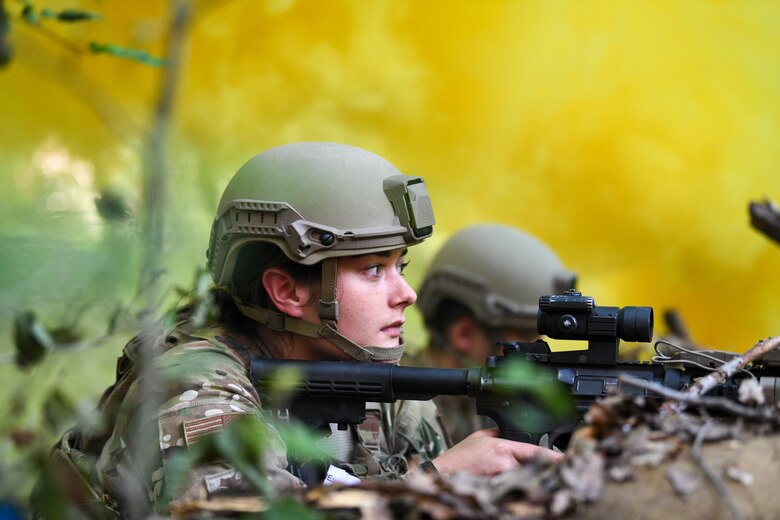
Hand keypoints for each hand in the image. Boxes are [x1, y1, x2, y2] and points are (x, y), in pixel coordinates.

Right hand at [430, 428, 561, 476]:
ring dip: (526, 479)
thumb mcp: (481, 437)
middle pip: (532, 468)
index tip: (565, 460)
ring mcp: (502, 479)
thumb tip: (514, 434)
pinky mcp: (498, 491)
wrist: (445, 473)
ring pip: (524, 479)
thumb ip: (500, 435)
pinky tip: (513, 487)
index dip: (552, 457)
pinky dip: (515, 488)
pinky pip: (513, 489)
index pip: (534, 451)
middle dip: (537, 470)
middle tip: (547, 472)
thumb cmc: (461, 456)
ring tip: (526, 480)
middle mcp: (505, 463)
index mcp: (503, 447)